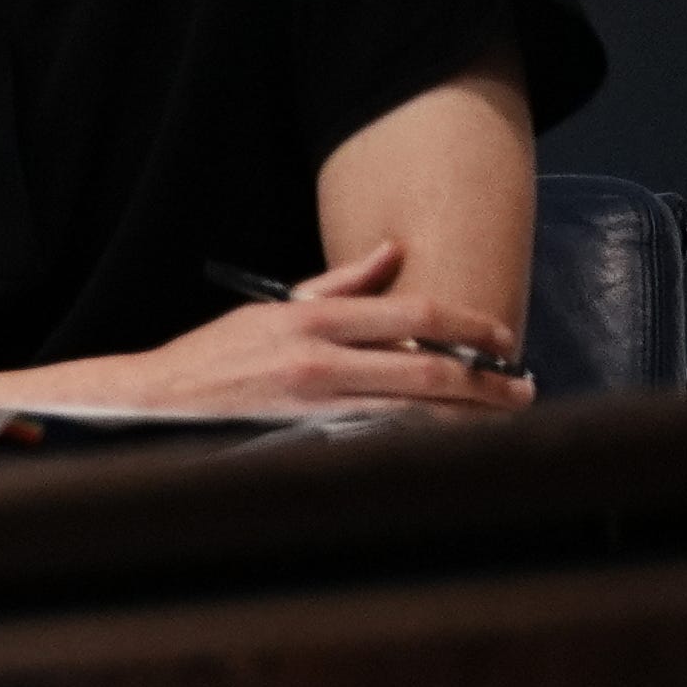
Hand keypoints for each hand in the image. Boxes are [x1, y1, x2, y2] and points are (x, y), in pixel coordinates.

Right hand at [0, 240, 531, 429]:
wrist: (164, 393)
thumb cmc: (222, 346)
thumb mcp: (281, 303)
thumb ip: (344, 282)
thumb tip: (395, 253)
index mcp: (314, 318)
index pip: (412, 313)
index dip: (467, 323)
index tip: (503, 335)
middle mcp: (320, 360)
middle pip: (424, 367)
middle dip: (483, 380)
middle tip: (523, 386)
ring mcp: (316, 400)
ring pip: (411, 408)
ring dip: (465, 412)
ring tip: (502, 413)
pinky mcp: (311, 428)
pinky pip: (383, 428)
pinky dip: (425, 429)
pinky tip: (453, 432)